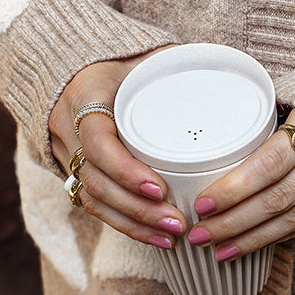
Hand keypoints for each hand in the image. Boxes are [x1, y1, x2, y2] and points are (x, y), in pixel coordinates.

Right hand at [49, 52, 187, 249]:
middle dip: (137, 208)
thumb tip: (226, 68)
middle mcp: (69, 129)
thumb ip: (176, 63)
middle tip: (177, 221)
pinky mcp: (75, 172)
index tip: (159, 186)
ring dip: (134, 223)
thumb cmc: (122, 61)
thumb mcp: (144, 55)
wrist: (77, 68)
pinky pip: (95, 206)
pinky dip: (126, 225)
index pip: (97, 142)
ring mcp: (68, 153)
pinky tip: (157, 239)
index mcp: (84, 96)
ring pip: (93, 200)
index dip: (125, 170)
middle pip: (96, 181)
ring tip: (173, 236)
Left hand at [185, 109, 294, 260]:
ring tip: (216, 250)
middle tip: (197, 234)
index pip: (269, 162)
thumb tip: (218, 114)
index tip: (202, 203)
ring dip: (249, 238)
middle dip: (233, 221)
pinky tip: (245, 246)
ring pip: (288, 218)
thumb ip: (268, 107)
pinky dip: (271, 237)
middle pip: (275, 198)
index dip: (235, 187)